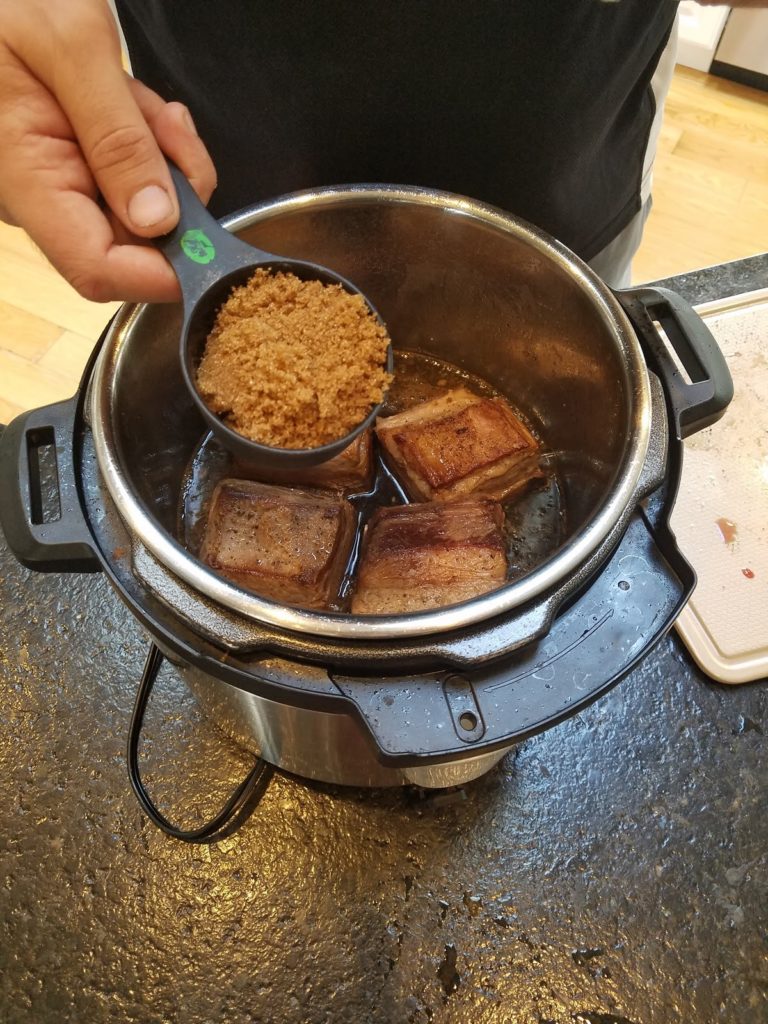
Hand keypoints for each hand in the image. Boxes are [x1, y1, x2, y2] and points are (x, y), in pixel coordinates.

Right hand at [0, 0, 216, 302]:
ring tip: (141, 101)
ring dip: (161, 157)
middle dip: (173, 190)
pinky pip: (128, 179)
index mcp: (25, 177)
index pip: (99, 268)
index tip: (212, 241)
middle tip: (170, 126)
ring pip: (140, 207)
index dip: (162, 271)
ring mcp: (54, 185)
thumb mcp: (70, 48)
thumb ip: (117, 136)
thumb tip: (158, 221)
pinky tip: (132, 103)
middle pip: (133, 239)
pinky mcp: (69, 170)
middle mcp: (37, 198)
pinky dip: (146, 145)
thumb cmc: (10, 1)